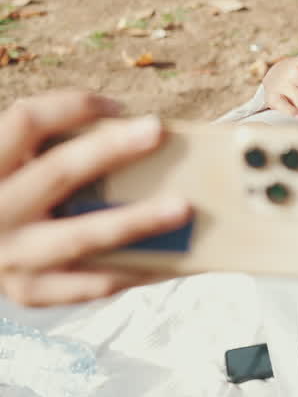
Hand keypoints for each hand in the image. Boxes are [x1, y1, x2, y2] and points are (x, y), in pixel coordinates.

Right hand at [0, 91, 191, 305]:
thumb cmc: (10, 200)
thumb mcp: (14, 171)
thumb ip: (49, 154)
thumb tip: (132, 134)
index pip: (26, 122)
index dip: (70, 106)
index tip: (116, 105)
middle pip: (58, 172)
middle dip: (110, 149)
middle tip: (156, 131)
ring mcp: (12, 256)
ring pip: (81, 235)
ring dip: (136, 220)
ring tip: (183, 207)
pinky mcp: (31, 291)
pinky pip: (92, 284)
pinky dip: (136, 270)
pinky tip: (172, 259)